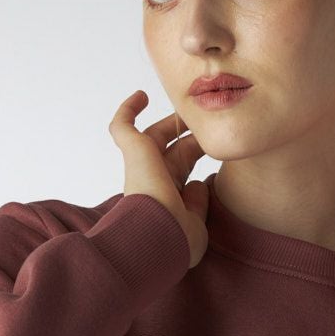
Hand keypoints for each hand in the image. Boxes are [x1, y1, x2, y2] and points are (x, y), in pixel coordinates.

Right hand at [108, 90, 210, 267]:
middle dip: (189, 134)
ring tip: (186, 106)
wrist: (158, 238)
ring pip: (151, 136)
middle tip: (205, 120)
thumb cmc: (177, 239)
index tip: (212, 141)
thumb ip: (198, 202)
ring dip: (169, 121)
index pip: (182, 168)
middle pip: (171, 149)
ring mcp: (141, 166)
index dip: (196, 151)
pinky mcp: (133, 152)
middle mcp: (154, 180)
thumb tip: (200, 182)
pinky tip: (141, 96)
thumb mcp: (196, 221)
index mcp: (169, 196)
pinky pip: (122, 127)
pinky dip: (127, 110)